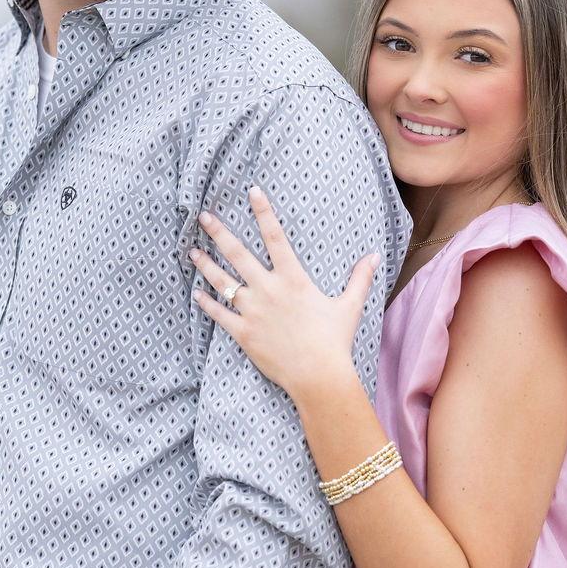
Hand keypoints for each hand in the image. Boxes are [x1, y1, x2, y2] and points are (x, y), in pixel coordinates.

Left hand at [190, 185, 380, 404]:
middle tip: (203, 217)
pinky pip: (219, 314)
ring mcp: (252, 311)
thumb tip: (374, 255)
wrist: (318, 375)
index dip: (263, 212)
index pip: (275, 237)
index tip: (251, 191)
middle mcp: (268, 289)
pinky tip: (196, 293)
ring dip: (206, 264)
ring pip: (223, 282)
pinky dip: (206, 303)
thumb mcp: (349, 306)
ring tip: (192, 251)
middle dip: (219, 233)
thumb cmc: (334, 341)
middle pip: (238, 254)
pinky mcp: (243, 333)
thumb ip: (359, 278)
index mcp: (293, 279)